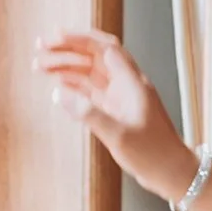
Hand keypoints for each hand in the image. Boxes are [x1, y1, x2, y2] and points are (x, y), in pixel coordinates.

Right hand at [34, 28, 196, 205]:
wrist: (171, 172)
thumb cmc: (153, 154)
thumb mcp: (119, 135)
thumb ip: (89, 113)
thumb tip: (59, 93)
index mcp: (131, 82)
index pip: (103, 48)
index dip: (78, 39)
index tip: (54, 38)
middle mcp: (126, 84)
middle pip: (94, 56)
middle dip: (67, 49)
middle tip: (40, 48)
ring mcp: (121, 97)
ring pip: (90, 73)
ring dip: (66, 67)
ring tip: (40, 66)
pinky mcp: (116, 111)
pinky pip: (91, 91)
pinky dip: (74, 85)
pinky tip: (58, 85)